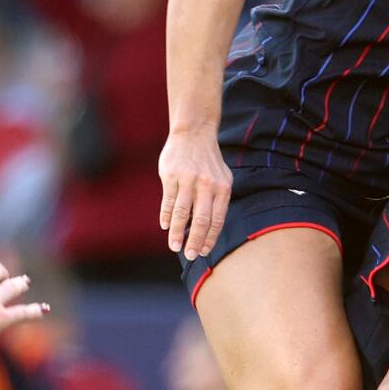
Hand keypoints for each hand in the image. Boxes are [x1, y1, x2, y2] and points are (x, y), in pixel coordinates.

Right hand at [159, 127, 231, 258]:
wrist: (193, 133)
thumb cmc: (208, 162)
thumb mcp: (221, 179)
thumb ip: (217, 202)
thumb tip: (208, 231)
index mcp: (222, 188)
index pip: (217, 220)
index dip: (210, 239)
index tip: (204, 252)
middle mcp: (207, 185)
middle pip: (201, 220)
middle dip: (195, 241)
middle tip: (190, 256)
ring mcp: (188, 179)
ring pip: (182, 213)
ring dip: (177, 233)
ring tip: (174, 246)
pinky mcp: (171, 175)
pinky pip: (168, 201)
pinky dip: (166, 216)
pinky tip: (165, 226)